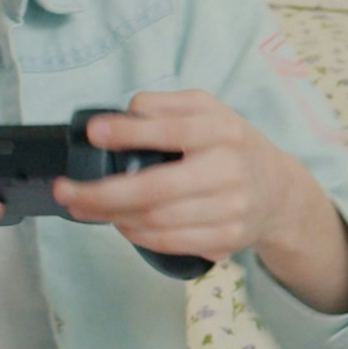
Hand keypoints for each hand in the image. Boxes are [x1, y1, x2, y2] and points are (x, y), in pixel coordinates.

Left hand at [58, 90, 347, 304]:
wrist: (279, 191)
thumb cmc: (232, 145)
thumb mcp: (209, 110)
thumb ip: (167, 106)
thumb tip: (123, 114)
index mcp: (222, 131)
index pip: (170, 131)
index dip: (128, 133)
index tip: (93, 133)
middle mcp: (228, 170)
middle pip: (155, 190)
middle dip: (102, 194)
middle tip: (67, 191)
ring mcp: (230, 209)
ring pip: (157, 221)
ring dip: (113, 216)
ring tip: (86, 207)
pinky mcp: (227, 239)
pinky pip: (170, 242)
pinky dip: (137, 235)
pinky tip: (120, 224)